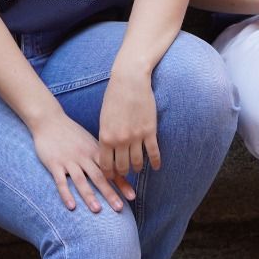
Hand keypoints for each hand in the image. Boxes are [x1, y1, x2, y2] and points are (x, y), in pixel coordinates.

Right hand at [29, 111, 127, 213]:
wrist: (50, 121)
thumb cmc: (71, 133)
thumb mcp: (89, 141)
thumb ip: (100, 155)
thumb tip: (115, 170)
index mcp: (94, 151)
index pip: (111, 170)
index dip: (122, 184)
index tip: (132, 197)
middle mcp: (84, 156)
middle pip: (99, 177)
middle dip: (110, 193)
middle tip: (120, 208)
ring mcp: (69, 160)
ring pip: (81, 180)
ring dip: (89, 196)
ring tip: (97, 210)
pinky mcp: (54, 164)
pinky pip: (61, 181)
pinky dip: (66, 194)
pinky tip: (71, 206)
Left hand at [97, 71, 159, 198]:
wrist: (129, 80)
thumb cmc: (114, 96)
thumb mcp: (103, 118)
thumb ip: (106, 136)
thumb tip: (107, 152)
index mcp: (105, 136)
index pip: (105, 165)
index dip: (108, 174)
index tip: (110, 177)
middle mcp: (120, 140)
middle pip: (122, 167)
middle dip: (122, 174)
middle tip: (124, 175)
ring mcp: (136, 137)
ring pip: (137, 162)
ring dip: (137, 168)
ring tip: (137, 169)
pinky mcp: (150, 131)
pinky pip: (153, 153)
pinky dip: (155, 162)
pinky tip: (155, 167)